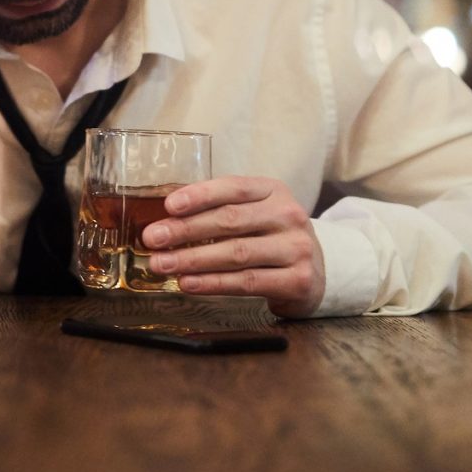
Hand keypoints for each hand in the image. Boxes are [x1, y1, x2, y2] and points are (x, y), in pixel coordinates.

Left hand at [141, 176, 325, 318]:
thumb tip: (165, 219)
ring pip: (236, 253)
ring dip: (193, 260)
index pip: (233, 187)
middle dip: (186, 230)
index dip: (200, 195)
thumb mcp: (255, 214)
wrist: (318, 272)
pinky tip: (188, 283)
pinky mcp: (298, 280)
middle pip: (230, 221)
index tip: (169, 205)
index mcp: (274, 191)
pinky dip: (213, 284)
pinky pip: (247, 282)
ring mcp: (296, 248)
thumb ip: (220, 210)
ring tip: (161, 264)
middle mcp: (288, 216)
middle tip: (153, 238)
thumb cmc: (272, 239)